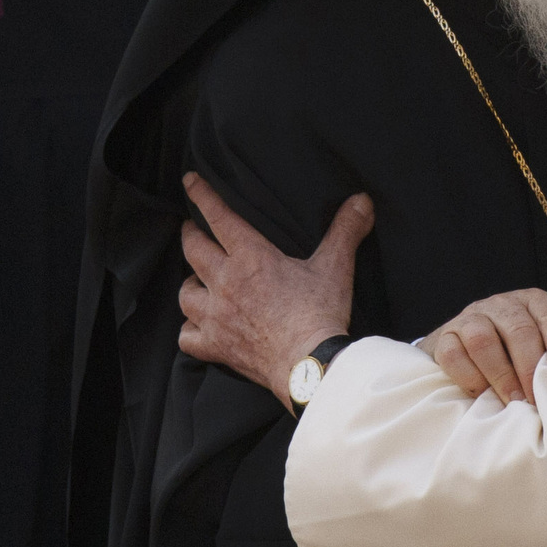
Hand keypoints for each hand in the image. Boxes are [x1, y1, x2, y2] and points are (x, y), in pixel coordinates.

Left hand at [178, 172, 374, 409]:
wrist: (310, 365)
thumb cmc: (320, 314)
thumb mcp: (336, 267)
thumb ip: (345, 230)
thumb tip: (362, 200)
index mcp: (251, 258)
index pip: (219, 218)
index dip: (202, 196)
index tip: (189, 182)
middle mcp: (226, 283)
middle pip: (193, 249)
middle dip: (190, 234)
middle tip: (191, 228)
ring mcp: (216, 317)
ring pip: (185, 292)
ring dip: (190, 282)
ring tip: (197, 280)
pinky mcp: (216, 347)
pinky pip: (187, 336)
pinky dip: (190, 330)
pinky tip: (198, 327)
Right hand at [421, 289, 546, 404]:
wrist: (465, 353)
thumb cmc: (515, 357)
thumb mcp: (538, 349)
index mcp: (532, 303)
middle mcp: (502, 305)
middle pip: (517, 330)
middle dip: (528, 367)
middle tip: (535, 398)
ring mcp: (471, 317)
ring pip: (483, 340)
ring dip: (501, 375)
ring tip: (513, 401)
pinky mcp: (445, 336)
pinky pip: (453, 355)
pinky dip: (470, 378)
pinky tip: (482, 396)